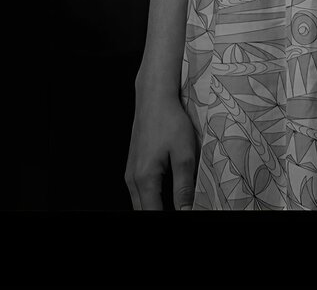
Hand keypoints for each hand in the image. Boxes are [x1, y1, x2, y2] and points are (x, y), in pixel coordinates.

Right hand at [125, 88, 197, 210]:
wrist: (154, 98)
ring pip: (140, 203)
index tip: (183, 213)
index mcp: (145, 179)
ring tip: (175, 204)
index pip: (154, 215)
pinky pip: (139, 192)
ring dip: (155, 208)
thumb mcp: (184, 154)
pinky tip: (165, 194)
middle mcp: (132, 179)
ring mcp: (130, 173)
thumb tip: (186, 210)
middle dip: (160, 215)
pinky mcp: (133, 166)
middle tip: (181, 208)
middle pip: (144, 211)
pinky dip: (151, 198)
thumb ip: (184, 186)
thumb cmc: (170, 121)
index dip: (170, 218)